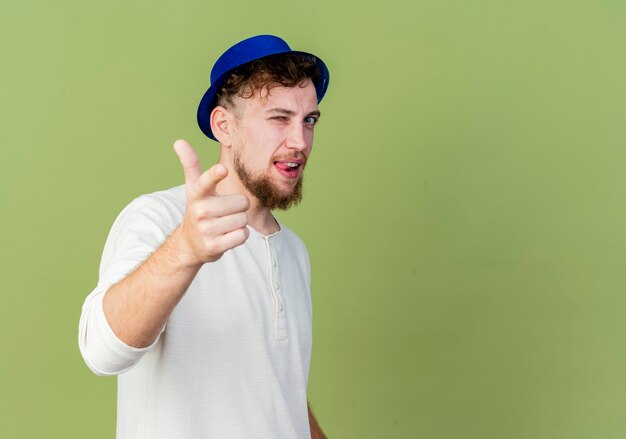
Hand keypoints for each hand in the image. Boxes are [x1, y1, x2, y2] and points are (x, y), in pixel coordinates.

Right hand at [173, 139, 249, 264]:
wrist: (190, 244)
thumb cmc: (198, 210)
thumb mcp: (193, 188)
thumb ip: (190, 164)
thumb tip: (179, 141)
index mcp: (197, 194)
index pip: (206, 182)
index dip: (215, 175)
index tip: (222, 169)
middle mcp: (200, 211)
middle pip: (241, 202)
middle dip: (238, 207)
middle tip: (224, 212)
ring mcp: (207, 230)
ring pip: (243, 219)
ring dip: (238, 222)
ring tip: (224, 224)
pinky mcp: (215, 246)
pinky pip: (243, 235)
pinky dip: (239, 236)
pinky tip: (227, 236)